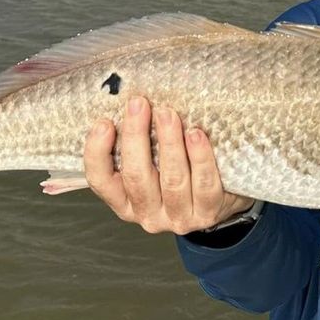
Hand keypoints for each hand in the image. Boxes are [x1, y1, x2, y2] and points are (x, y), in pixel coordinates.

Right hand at [83, 95, 254, 233]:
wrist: (222, 198)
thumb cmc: (180, 171)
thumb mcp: (151, 162)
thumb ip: (138, 143)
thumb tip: (129, 102)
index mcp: (125, 202)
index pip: (101, 181)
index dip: (97, 153)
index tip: (104, 123)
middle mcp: (147, 214)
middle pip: (136, 177)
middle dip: (136, 137)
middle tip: (139, 104)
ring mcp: (178, 217)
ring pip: (172, 180)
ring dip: (169, 143)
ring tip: (168, 114)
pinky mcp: (208, 213)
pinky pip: (204, 184)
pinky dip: (200, 158)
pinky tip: (196, 134)